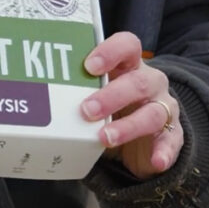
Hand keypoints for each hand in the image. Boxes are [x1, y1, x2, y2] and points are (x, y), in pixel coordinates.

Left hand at [80, 32, 183, 179]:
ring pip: (153, 113)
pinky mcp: (172, 134)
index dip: (110, 52)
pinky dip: (164, 152)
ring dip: (128, 126)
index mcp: (129, 66)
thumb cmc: (110, 108)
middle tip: (86, 110)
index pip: (127, 46)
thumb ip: (76, 94)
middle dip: (111, 96)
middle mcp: (149, 83)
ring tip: (105, 138)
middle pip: (138, 82)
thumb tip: (37, 102)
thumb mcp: (94, 97)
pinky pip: (172, 141)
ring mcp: (163, 108)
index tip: (89, 66)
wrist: (141, 138)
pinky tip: (156, 161)